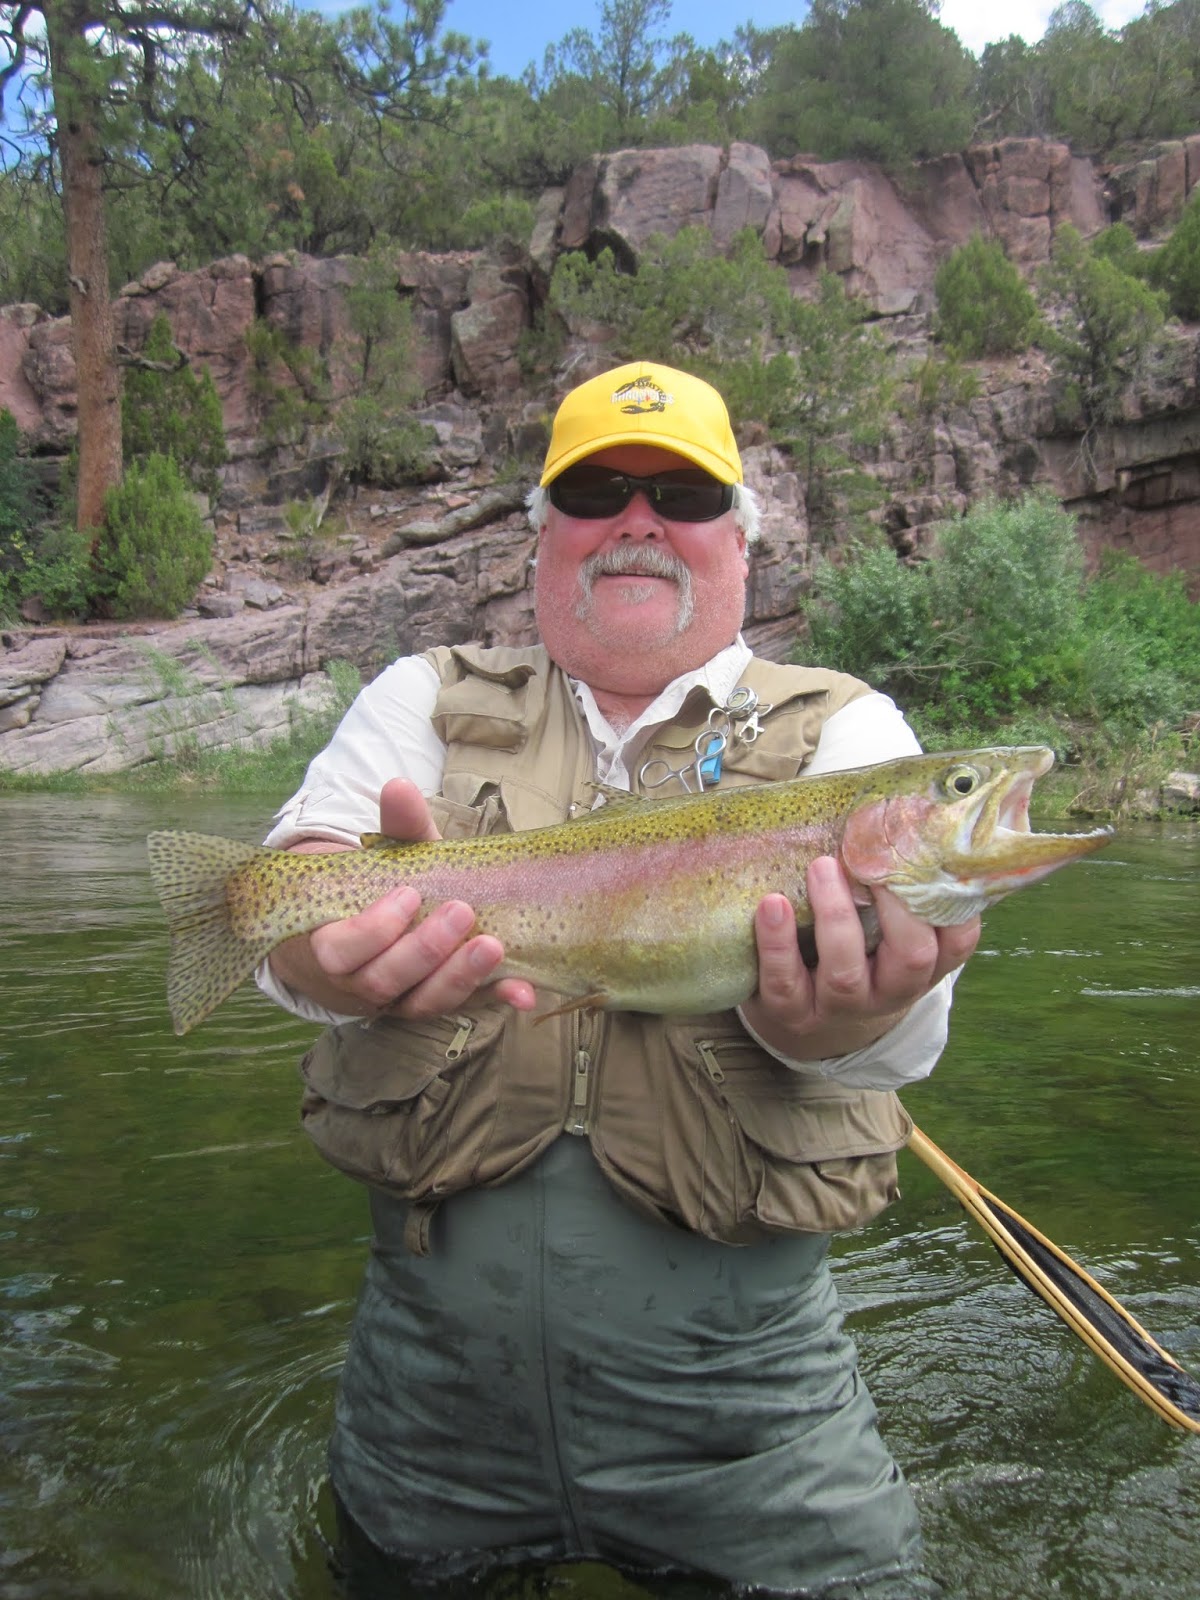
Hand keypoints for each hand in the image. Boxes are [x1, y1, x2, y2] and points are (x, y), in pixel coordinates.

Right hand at [269, 777, 537, 1020]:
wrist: (385, 929)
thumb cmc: (382, 889)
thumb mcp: (391, 857)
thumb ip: (396, 826)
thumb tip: (399, 787)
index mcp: (337, 947)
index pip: (341, 953)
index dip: (373, 931)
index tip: (408, 895)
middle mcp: (367, 982)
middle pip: (387, 980)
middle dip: (424, 950)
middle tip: (460, 913)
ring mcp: (406, 998)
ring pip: (426, 1001)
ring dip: (461, 976)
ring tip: (493, 946)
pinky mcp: (444, 1001)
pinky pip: (469, 1006)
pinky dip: (497, 998)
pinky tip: (524, 993)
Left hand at [739, 855, 979, 1061]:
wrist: (808, 1019)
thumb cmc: (856, 949)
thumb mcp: (885, 929)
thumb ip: (896, 884)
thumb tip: (908, 802)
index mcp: (922, 965)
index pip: (958, 941)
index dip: (953, 905)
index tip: (931, 858)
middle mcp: (890, 991)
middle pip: (913, 958)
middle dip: (895, 907)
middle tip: (871, 858)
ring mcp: (842, 1007)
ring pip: (846, 974)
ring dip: (835, 917)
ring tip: (821, 866)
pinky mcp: (793, 1014)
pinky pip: (785, 984)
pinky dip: (777, 944)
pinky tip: (771, 905)